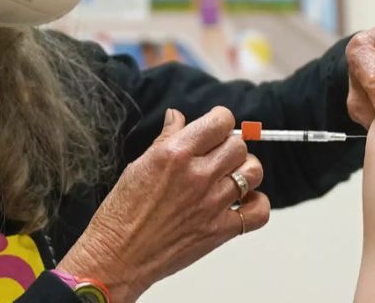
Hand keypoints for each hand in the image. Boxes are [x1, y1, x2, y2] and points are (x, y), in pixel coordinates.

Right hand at [58, 107, 268, 300]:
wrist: (116, 258)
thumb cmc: (120, 214)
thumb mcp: (138, 165)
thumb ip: (166, 138)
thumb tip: (177, 117)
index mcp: (175, 154)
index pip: (220, 122)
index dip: (221, 121)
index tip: (217, 127)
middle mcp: (197, 176)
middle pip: (239, 146)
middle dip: (230, 146)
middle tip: (218, 156)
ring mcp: (211, 204)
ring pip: (253, 172)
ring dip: (245, 171)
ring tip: (230, 176)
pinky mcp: (220, 230)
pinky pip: (258, 212)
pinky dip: (256, 205)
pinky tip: (242, 203)